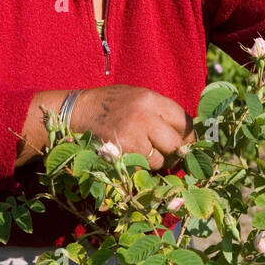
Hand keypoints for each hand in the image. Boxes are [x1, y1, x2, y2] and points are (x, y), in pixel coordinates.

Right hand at [72, 85, 196, 170]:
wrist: (76, 112)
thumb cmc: (110, 104)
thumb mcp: (137, 96)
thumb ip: (160, 111)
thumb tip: (185, 133)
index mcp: (150, 100)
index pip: (184, 121)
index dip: (188, 134)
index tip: (187, 141)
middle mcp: (144, 118)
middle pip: (176, 144)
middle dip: (176, 151)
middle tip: (171, 153)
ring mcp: (132, 138)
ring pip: (160, 160)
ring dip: (157, 161)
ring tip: (146, 152)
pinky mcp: (120, 155)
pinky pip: (142, 168)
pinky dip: (141, 167)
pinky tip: (133, 157)